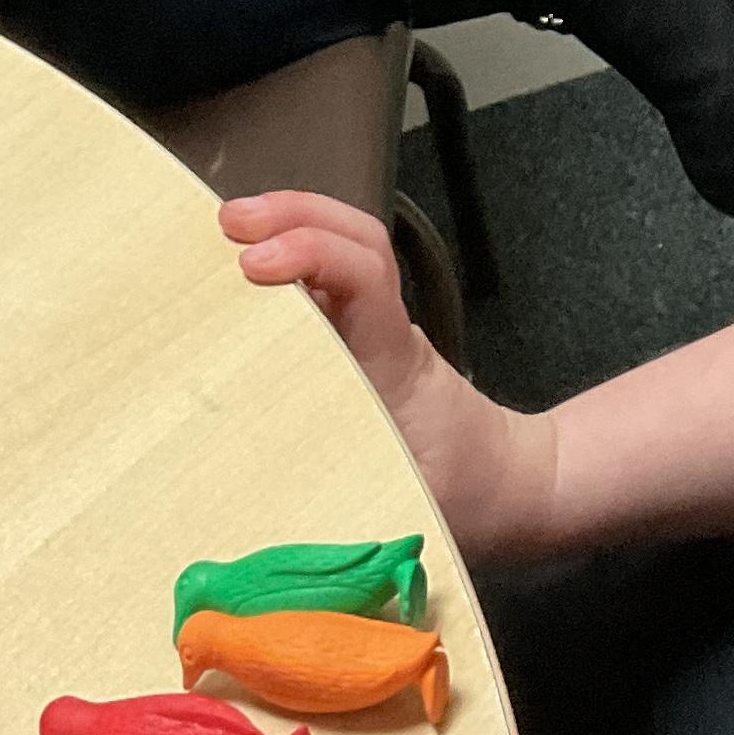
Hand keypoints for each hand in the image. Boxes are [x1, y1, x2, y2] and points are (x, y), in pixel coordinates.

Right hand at [221, 188, 557, 563]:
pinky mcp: (361, 341)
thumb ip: (354, 508)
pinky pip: (329, 282)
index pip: (364, 280)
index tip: (256, 265)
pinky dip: (289, 258)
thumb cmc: (459, 490)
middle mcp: (383, 335)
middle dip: (294, 217)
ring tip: (230, 226)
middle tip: (228, 223)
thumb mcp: (405, 506)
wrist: (504, 481)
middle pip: (355, 241)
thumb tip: (280, 517)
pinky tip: (246, 265)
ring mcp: (374, 332)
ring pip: (344, 251)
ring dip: (290, 225)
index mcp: (394, 365)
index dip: (313, 256)